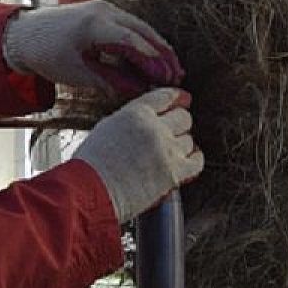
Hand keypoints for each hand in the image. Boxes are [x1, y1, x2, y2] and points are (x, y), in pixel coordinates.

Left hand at [2, 0, 182, 96]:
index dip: (153, 62)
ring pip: (139, 26)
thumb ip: (109, 81)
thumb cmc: (44, 54)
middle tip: (178, 75)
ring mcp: (103, 7)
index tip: (168, 79)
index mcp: (94, 25)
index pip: (133, 43)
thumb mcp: (76, 74)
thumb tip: (138, 91)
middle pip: (142, 31)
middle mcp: (102, 11)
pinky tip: (151, 56)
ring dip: (156, 46)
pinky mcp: (101, 10)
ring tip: (171, 67)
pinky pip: (129, 24)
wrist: (23, 34)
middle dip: (162, 54)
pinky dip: (142, 40)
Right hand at [73, 88, 202, 222]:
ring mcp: (167, 150)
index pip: (165, 97)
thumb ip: (130, 120)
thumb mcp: (107, 128)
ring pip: (189, 140)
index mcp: (136, 113)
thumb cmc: (90, 165)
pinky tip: (186, 161)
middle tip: (172, 130)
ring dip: (181, 144)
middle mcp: (155, 128)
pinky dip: (193, 160)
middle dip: (178, 123)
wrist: (90, 190)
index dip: (176, 98)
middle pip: (183, 117)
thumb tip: (145, 122)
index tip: (182, 100)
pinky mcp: (175, 173)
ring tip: (169, 152)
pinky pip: (197, 161)